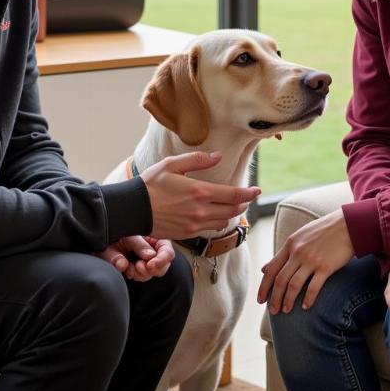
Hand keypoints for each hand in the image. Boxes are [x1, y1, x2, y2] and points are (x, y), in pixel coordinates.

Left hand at [95, 236, 174, 281]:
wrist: (102, 239)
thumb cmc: (118, 232)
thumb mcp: (129, 235)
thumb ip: (139, 245)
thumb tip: (150, 256)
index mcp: (156, 240)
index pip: (168, 253)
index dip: (161, 260)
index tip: (150, 265)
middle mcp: (154, 251)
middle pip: (162, 267)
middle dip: (150, 270)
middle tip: (138, 266)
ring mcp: (146, 261)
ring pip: (151, 274)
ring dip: (140, 273)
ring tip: (129, 265)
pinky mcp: (137, 268)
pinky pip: (140, 277)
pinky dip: (133, 275)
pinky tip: (126, 268)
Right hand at [141, 151, 259, 239]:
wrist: (132, 210)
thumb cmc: (151, 184)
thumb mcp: (172, 165)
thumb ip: (197, 160)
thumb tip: (218, 156)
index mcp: (199, 192)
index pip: (234, 195)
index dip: (249, 193)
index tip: (257, 190)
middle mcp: (200, 211)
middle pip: (233, 210)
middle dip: (243, 203)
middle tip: (247, 196)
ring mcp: (194, 224)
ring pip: (223, 221)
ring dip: (231, 213)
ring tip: (231, 204)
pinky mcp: (188, 234)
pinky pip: (210, 229)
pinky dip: (216, 221)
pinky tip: (213, 213)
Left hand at [257, 209, 353, 313]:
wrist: (347, 225)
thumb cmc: (323, 231)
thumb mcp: (299, 237)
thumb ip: (283, 253)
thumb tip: (264, 268)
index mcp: (290, 245)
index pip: (271, 269)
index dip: (264, 287)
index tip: (260, 300)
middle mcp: (298, 252)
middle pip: (280, 280)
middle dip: (274, 298)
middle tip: (273, 311)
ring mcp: (311, 260)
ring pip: (294, 285)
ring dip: (288, 301)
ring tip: (286, 311)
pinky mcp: (326, 267)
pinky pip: (313, 287)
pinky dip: (308, 299)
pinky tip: (306, 307)